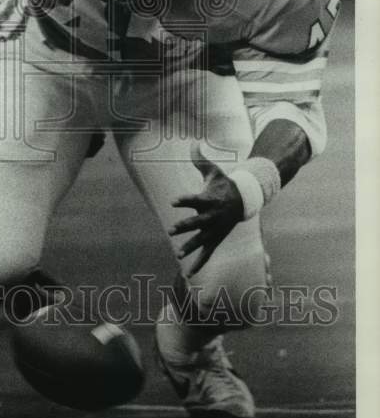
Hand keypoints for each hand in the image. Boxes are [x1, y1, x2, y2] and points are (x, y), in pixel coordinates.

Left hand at [168, 146, 244, 276]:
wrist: (245, 200)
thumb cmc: (224, 184)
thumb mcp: (214, 171)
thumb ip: (200, 160)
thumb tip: (193, 143)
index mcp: (209, 199)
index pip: (195, 199)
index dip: (184, 199)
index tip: (172, 200)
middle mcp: (212, 216)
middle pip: (197, 222)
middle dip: (185, 226)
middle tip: (171, 230)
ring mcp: (215, 229)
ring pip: (202, 240)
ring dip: (191, 247)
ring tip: (178, 254)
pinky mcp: (217, 238)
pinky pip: (208, 253)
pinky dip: (199, 263)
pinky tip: (188, 274)